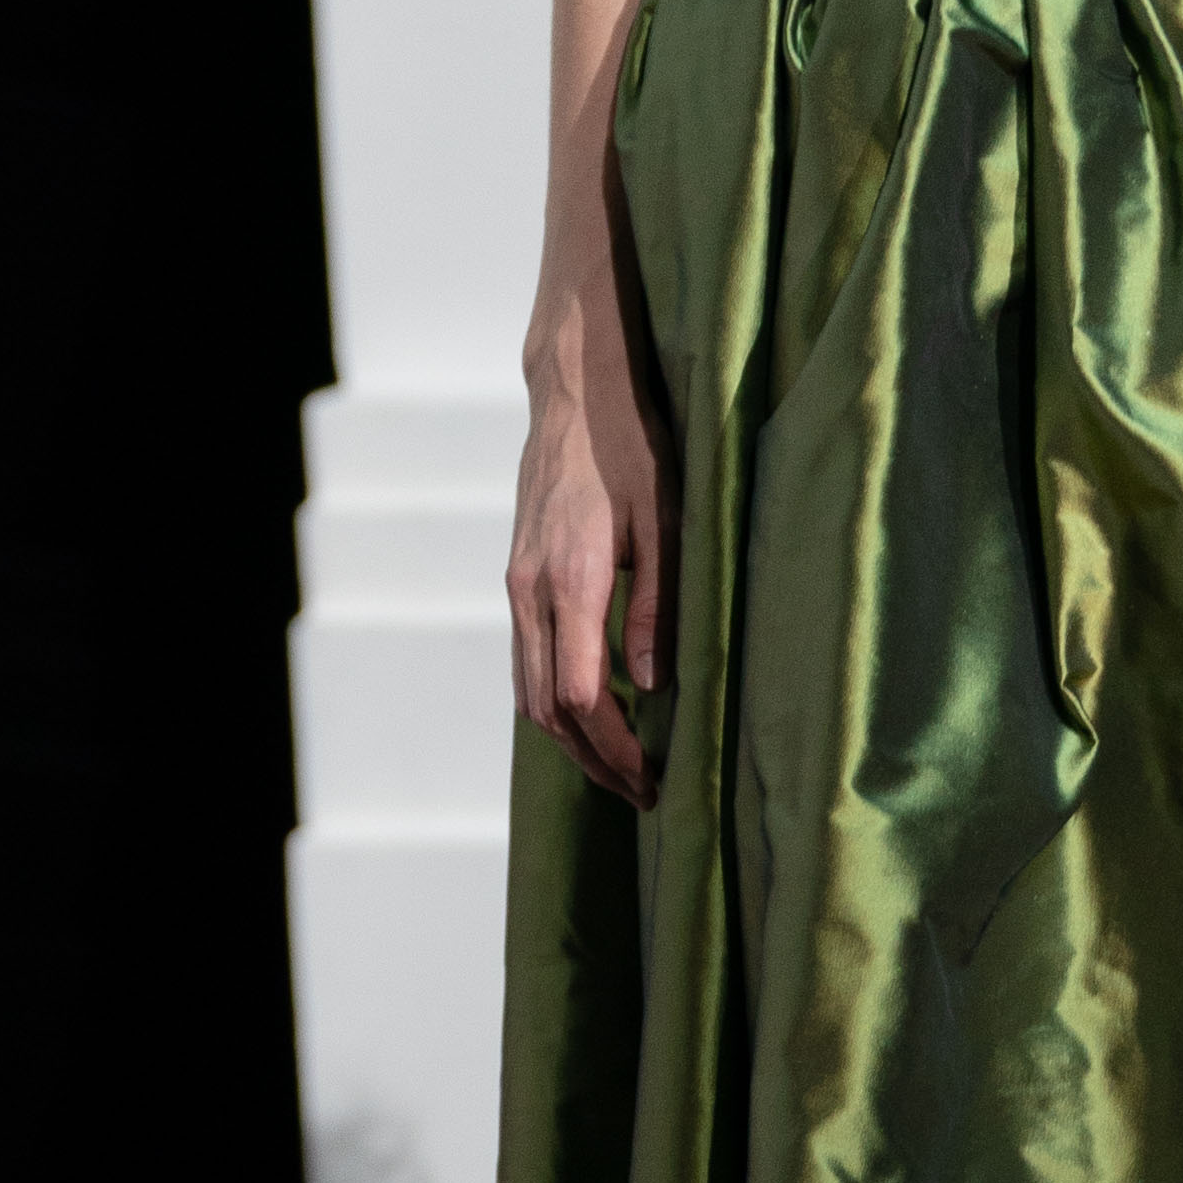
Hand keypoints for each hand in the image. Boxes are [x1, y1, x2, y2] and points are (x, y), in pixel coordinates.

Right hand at [508, 281, 672, 807]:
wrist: (574, 392)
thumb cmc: (632, 445)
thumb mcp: (666, 520)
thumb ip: (655, 604)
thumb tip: (650, 684)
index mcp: (570, 578)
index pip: (580, 693)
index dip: (614, 746)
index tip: (652, 776)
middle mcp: (529, 590)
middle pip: (548, 708)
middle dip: (594, 759)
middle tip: (642, 791)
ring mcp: (515, 586)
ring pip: (528, 692)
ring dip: (571, 739)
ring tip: (619, 766)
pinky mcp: (516, 579)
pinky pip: (524, 663)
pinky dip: (554, 703)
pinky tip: (591, 714)